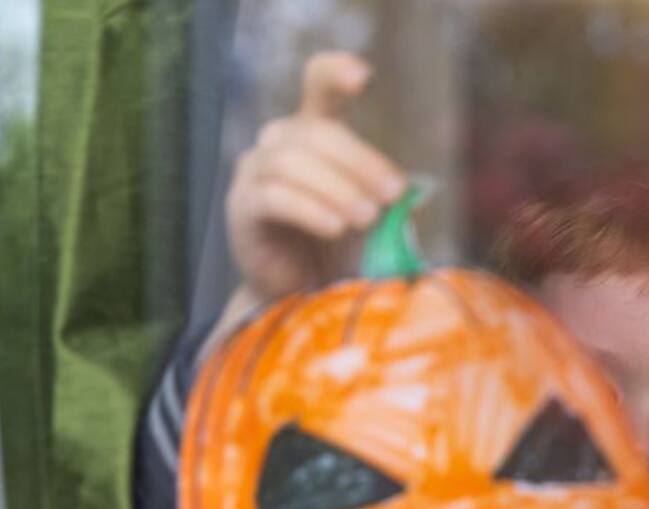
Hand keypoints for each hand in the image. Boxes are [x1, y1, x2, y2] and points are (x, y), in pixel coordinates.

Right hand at [226, 51, 406, 304]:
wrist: (303, 294)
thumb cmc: (339, 248)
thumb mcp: (368, 213)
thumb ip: (381, 194)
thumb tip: (405, 192)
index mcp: (313, 131)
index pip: (317, 84)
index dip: (335, 72)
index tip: (364, 77)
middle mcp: (279, 143)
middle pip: (317, 132)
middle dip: (361, 162)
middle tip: (394, 195)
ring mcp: (255, 173)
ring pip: (293, 162)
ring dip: (338, 188)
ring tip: (368, 218)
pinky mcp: (243, 209)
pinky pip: (274, 197)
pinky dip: (309, 209)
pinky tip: (335, 227)